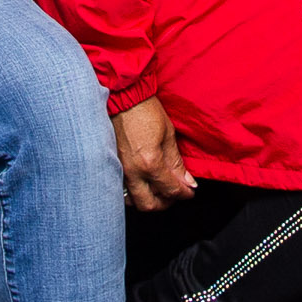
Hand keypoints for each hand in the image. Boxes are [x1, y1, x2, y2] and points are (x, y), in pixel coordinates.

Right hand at [113, 97, 194, 211]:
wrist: (123, 97)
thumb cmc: (145, 110)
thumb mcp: (168, 135)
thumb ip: (176, 162)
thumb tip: (187, 181)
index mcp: (150, 163)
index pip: (170, 190)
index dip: (184, 193)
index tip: (190, 191)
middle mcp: (132, 171)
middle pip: (149, 205)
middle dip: (165, 203)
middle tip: (174, 194)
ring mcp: (118, 170)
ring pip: (132, 200)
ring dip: (147, 199)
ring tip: (158, 189)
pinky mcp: (111, 165)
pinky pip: (121, 189)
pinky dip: (133, 192)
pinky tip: (142, 183)